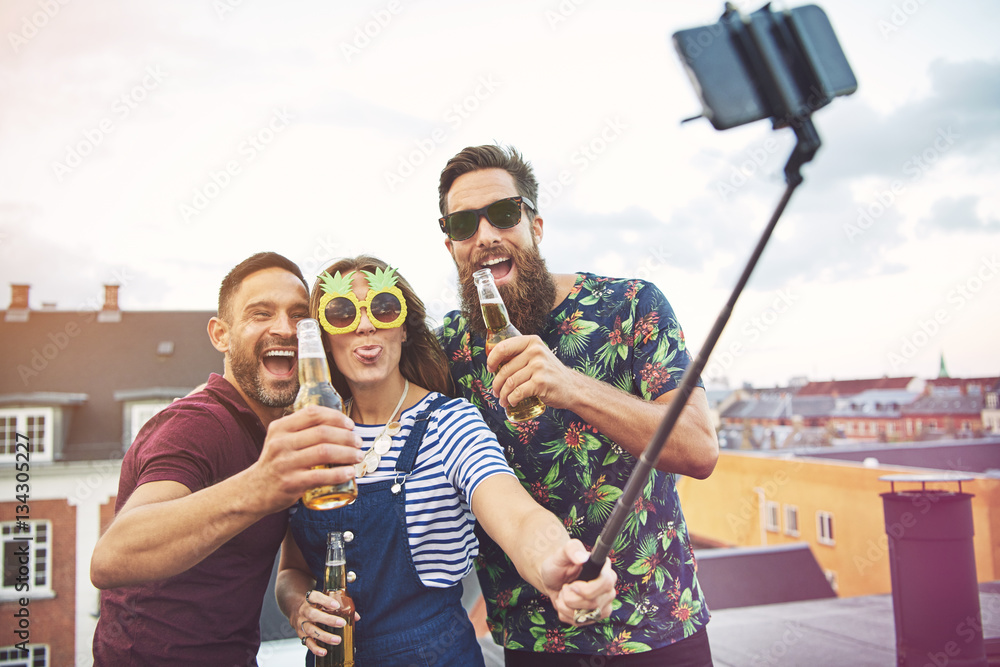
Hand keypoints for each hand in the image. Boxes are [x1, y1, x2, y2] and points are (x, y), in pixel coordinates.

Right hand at [246, 405, 362, 513]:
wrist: (253, 491)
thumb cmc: (276, 463)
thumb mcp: (281, 440)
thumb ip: (301, 429)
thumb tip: (338, 423)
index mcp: (280, 427)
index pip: (313, 413)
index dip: (336, 417)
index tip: (350, 425)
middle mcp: (281, 443)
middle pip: (322, 433)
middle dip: (347, 437)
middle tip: (358, 443)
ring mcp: (285, 463)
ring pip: (324, 452)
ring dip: (347, 453)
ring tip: (357, 456)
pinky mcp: (291, 483)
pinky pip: (320, 476)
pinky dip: (339, 473)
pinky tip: (349, 472)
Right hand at [295, 589, 359, 656]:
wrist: (295, 610)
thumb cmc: (314, 604)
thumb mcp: (323, 599)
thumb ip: (339, 605)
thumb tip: (356, 617)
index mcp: (310, 600)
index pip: (315, 597)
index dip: (325, 601)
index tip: (337, 605)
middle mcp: (304, 611)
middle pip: (313, 615)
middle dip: (328, 620)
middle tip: (342, 623)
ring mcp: (301, 623)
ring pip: (311, 630)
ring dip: (325, 636)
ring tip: (337, 640)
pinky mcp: (301, 635)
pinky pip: (307, 642)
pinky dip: (315, 648)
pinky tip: (324, 651)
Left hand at [486, 336, 576, 411]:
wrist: (572, 387)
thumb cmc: (550, 373)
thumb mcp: (537, 356)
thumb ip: (520, 355)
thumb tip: (494, 362)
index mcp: (531, 342)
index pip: (503, 347)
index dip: (491, 360)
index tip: (490, 369)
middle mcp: (535, 351)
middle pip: (505, 369)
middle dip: (496, 384)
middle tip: (496, 391)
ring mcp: (539, 367)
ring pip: (510, 383)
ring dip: (503, 395)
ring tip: (503, 400)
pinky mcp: (540, 383)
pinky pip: (517, 393)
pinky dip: (512, 400)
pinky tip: (512, 402)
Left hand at [539, 539, 616, 625]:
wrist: (553, 579)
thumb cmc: (559, 564)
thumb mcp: (561, 553)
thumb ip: (572, 549)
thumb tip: (582, 558)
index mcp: (605, 570)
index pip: (606, 583)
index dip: (587, 589)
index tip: (572, 585)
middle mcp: (608, 588)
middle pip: (594, 603)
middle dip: (571, 598)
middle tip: (565, 587)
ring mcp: (604, 604)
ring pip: (586, 615)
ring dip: (566, 606)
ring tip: (564, 594)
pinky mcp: (596, 617)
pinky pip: (580, 622)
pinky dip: (566, 614)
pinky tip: (565, 603)